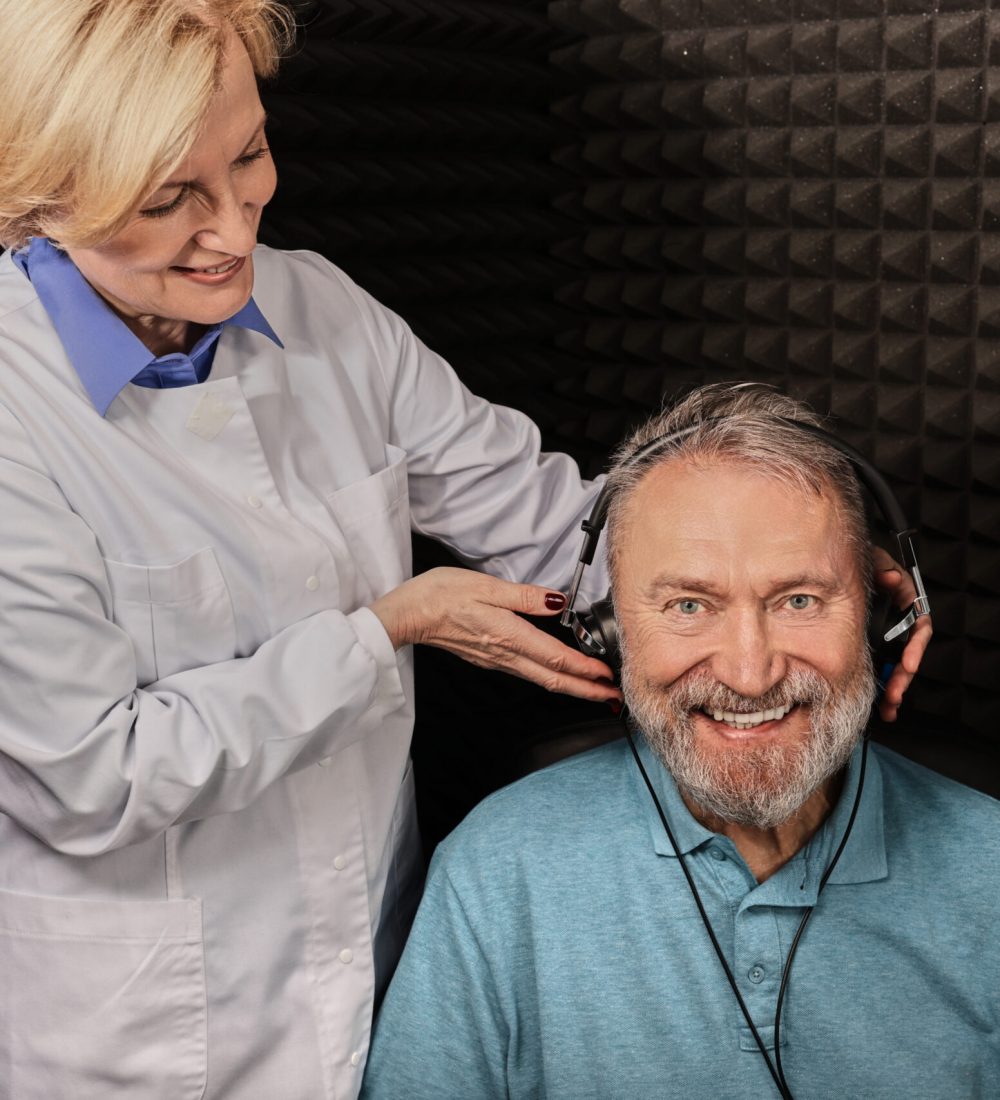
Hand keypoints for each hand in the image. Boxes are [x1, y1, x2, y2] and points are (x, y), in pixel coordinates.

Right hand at [370, 567, 621, 703]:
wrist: (408, 615)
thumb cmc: (440, 596)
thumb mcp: (486, 586)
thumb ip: (524, 596)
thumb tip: (556, 601)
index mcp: (508, 635)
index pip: (555, 658)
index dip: (585, 670)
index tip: (607, 676)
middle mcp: (504, 654)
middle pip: (553, 679)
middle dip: (586, 691)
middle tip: (613, 697)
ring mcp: (496, 660)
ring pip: (541, 679)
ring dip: (571, 686)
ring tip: (593, 688)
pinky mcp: (488, 658)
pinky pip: (527, 673)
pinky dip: (550, 677)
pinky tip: (556, 673)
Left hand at [872, 547, 932, 722]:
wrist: (832, 566)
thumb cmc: (855, 560)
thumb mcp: (869, 559)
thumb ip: (881, 565)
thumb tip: (892, 577)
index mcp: (903, 600)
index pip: (918, 625)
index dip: (915, 646)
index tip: (909, 663)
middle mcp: (897, 619)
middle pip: (908, 652)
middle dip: (903, 676)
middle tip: (894, 693)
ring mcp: (885, 632)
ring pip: (895, 664)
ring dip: (894, 687)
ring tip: (889, 705)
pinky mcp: (872, 643)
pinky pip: (880, 666)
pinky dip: (880, 685)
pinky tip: (880, 704)